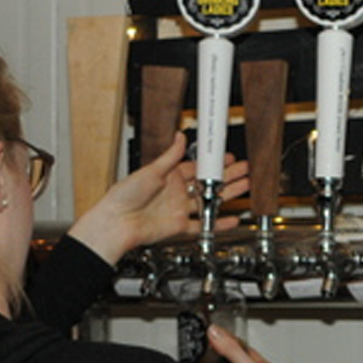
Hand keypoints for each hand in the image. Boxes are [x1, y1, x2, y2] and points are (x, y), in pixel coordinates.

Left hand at [66, 132, 251, 264]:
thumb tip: (179, 137)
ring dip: (227, 195)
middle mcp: (176, 192)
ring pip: (210, 201)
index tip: (227, 157)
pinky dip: (219, 223)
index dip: (213, 163)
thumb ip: (170, 156)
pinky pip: (204, 225)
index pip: (197, 167)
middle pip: (208, 183)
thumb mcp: (151, 170)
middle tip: (244, 170)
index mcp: (169, 176)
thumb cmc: (125, 196)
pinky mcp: (180, 226)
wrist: (117, 222)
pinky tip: (232, 218)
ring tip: (245, 187)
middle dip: (227, 176)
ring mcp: (179, 209)